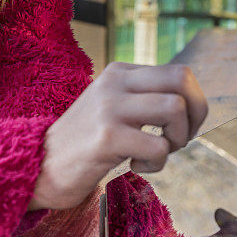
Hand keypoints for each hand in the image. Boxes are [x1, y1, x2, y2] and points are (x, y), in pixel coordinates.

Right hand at [28, 62, 207, 209]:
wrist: (40, 164)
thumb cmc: (84, 141)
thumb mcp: (112, 106)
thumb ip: (143, 97)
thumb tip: (191, 102)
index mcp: (119, 72)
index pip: (179, 72)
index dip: (194, 102)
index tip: (181, 128)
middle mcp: (115, 82)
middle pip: (182, 79)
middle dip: (196, 113)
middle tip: (180, 138)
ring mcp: (110, 107)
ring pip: (175, 108)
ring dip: (177, 139)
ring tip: (156, 152)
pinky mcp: (107, 136)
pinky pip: (159, 146)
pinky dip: (157, 163)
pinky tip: (136, 165)